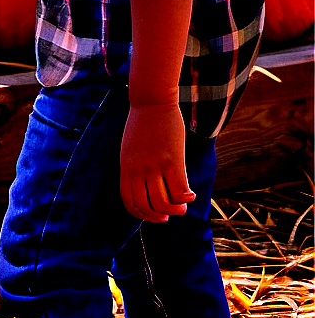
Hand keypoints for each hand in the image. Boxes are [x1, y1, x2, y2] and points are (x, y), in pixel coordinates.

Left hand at [120, 103, 194, 222]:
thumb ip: (134, 166)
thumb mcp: (130, 147)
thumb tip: (145, 185)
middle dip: (159, 216)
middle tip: (170, 214)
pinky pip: (179, 191)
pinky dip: (186, 199)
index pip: (129, 202)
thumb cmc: (143, 123)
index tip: (155, 216)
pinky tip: (191, 194)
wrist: (152, 100)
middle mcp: (137, 169)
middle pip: (146, 206)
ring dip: (176, 211)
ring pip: (163, 203)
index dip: (142, 215)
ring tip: (183, 205)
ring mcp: (153, 166)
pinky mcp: (171, 160)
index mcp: (125, 166)